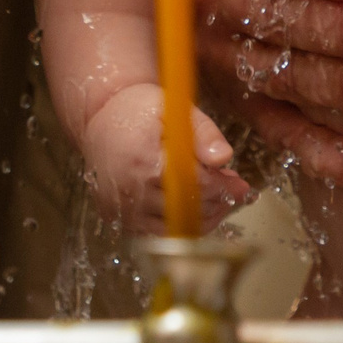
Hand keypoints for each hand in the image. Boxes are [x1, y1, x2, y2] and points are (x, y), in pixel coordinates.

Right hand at [80, 87, 250, 232]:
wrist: (100, 119)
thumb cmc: (139, 109)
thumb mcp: (173, 107)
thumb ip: (202, 132)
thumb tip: (225, 158)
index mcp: (143, 160)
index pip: (193, 184)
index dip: (222, 188)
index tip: (241, 185)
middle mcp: (130, 190)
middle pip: (186, 209)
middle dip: (218, 203)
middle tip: (236, 192)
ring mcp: (122, 209)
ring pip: (174, 228)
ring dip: (204, 218)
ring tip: (221, 201)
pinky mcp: (119, 219)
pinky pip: (158, 234)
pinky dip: (182, 224)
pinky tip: (196, 208)